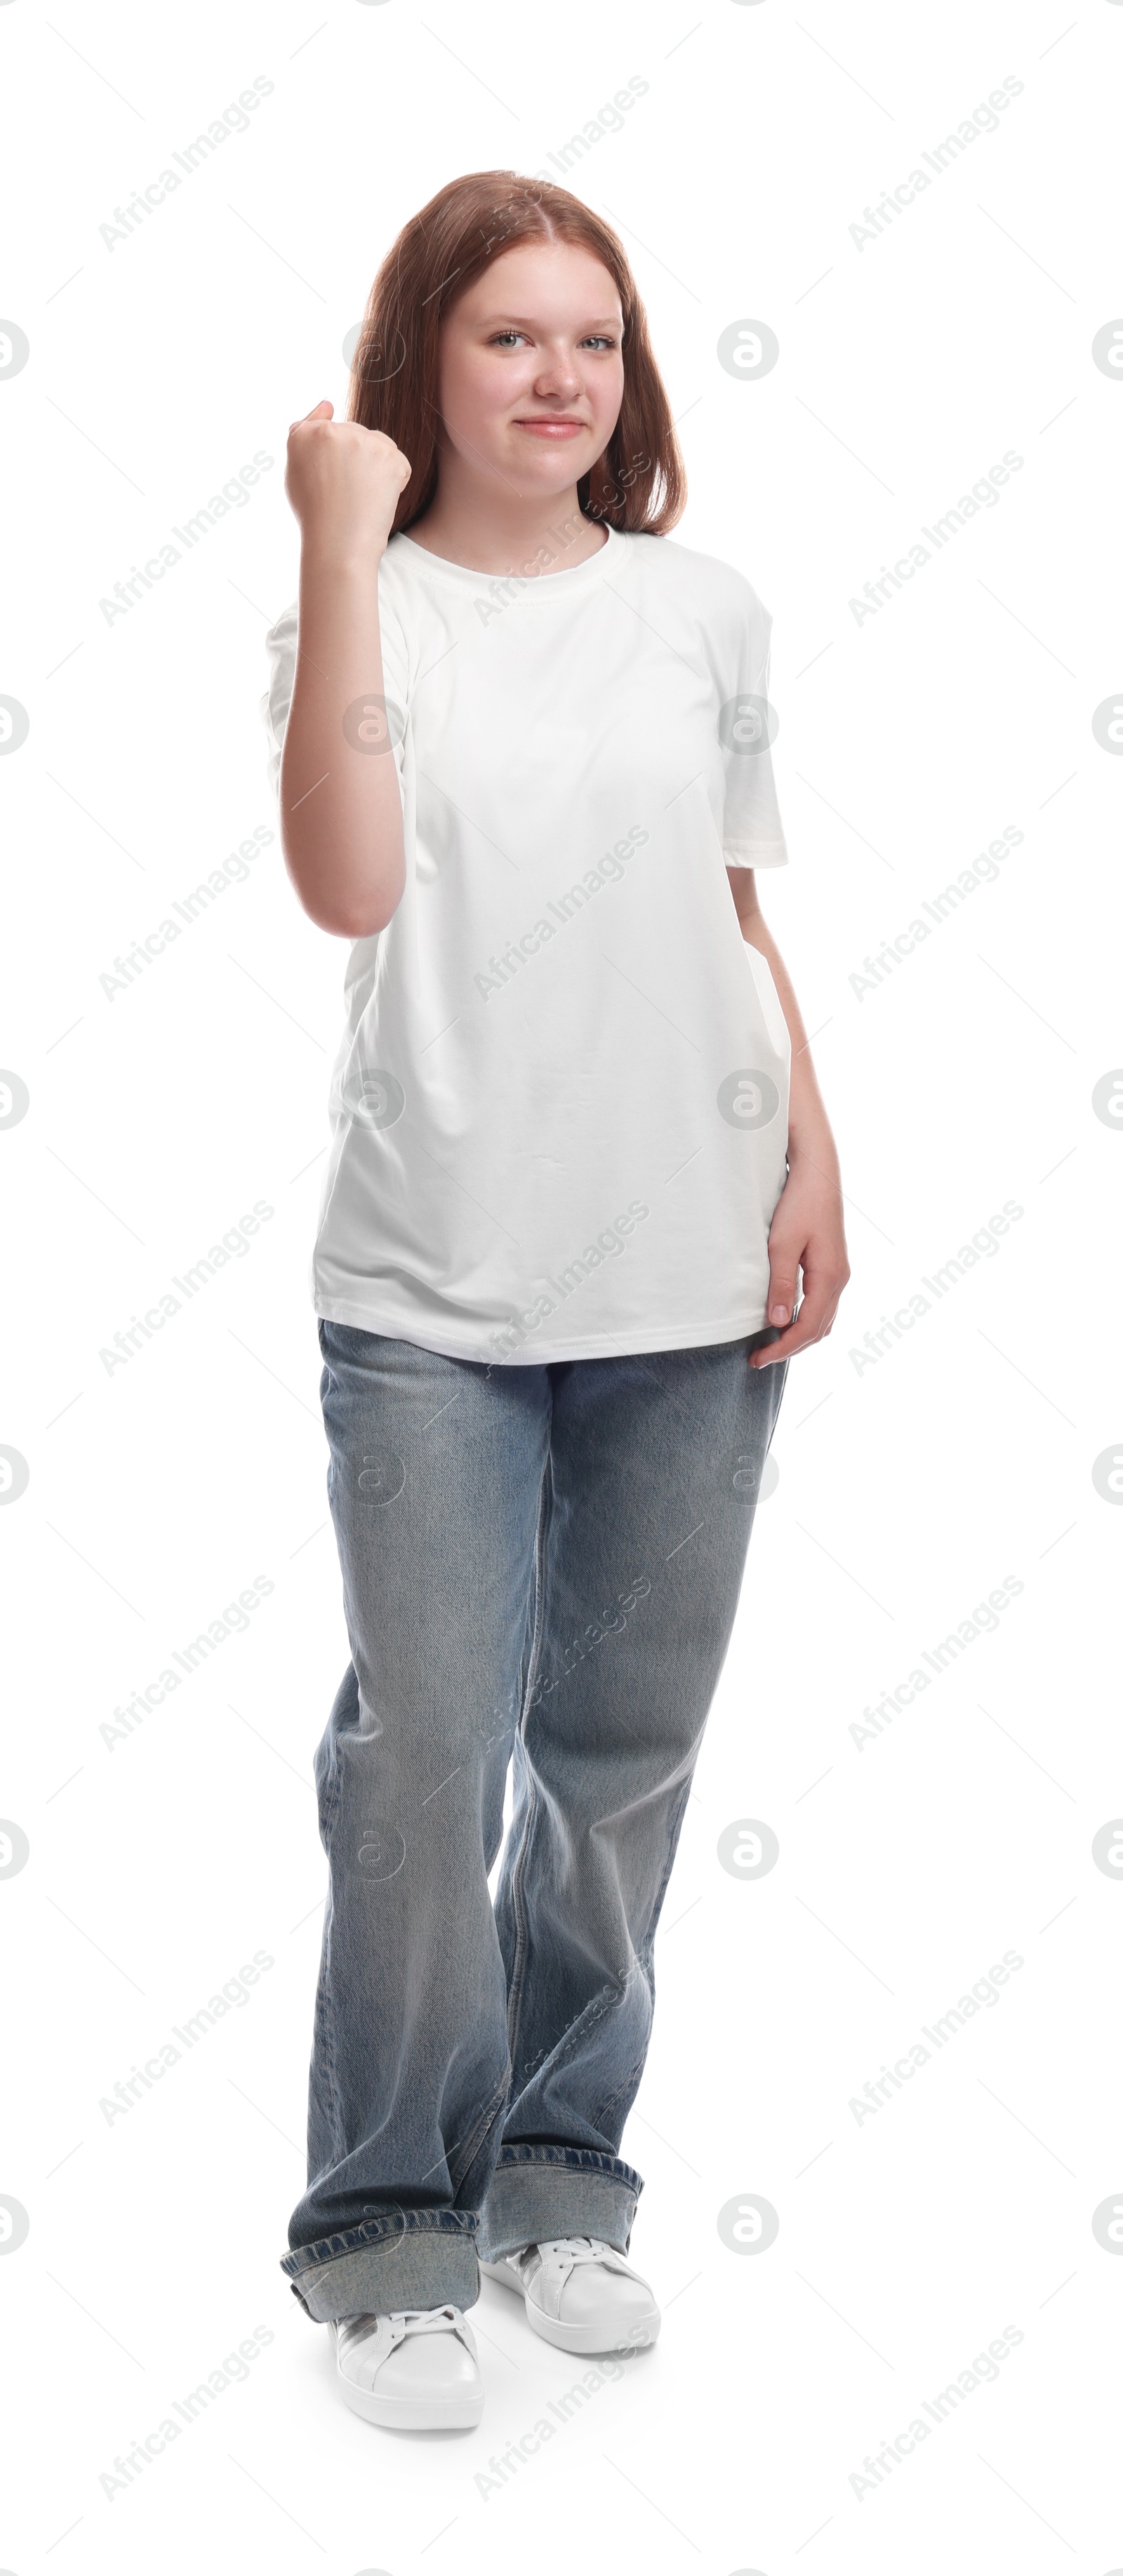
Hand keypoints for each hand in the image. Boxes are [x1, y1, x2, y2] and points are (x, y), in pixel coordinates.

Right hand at [284, 399, 411, 563]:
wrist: (338, 545)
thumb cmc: (315, 514)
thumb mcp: (295, 470)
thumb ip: (306, 432)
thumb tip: (328, 402)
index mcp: (305, 434)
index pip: (328, 430)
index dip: (333, 459)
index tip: (330, 481)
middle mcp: (333, 431)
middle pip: (356, 435)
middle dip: (355, 460)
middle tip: (345, 494)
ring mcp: (364, 442)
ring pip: (378, 445)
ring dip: (376, 466)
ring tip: (361, 496)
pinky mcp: (391, 457)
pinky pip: (399, 463)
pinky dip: (394, 481)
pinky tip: (377, 499)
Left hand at [750, 1152, 849, 1365]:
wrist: (817, 1173)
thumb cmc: (798, 1204)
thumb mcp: (781, 1244)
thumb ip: (780, 1284)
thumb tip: (776, 1322)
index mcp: (830, 1277)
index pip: (807, 1328)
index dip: (783, 1348)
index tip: (758, 1359)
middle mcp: (839, 1280)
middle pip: (818, 1330)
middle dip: (790, 1347)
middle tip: (759, 1358)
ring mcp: (838, 1273)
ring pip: (823, 1320)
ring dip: (799, 1336)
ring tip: (770, 1344)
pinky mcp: (832, 1266)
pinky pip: (822, 1305)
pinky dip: (805, 1320)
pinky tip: (784, 1319)